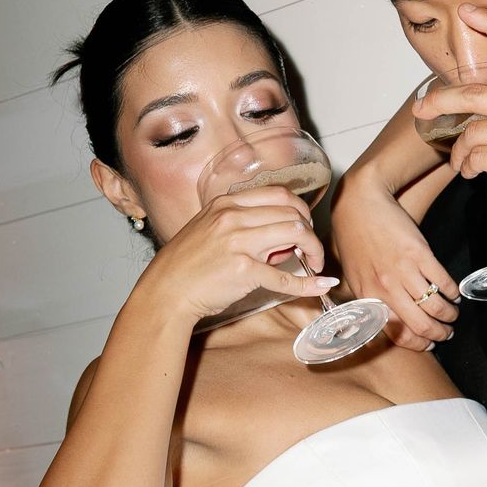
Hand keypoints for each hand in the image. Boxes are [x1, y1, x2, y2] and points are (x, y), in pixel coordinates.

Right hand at [146, 185, 334, 325]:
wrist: (165, 292)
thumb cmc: (186, 266)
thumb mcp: (209, 230)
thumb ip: (240, 226)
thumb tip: (279, 238)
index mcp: (226, 204)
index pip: (278, 194)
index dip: (300, 210)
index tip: (304, 226)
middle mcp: (233, 217)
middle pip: (292, 211)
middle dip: (311, 230)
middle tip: (313, 249)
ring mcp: (238, 242)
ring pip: (295, 233)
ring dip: (314, 250)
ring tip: (314, 264)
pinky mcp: (243, 270)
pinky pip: (285, 276)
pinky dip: (308, 283)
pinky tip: (320, 286)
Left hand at [334, 168, 459, 351]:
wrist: (360, 203)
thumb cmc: (354, 238)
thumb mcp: (355, 275)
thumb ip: (371, 299)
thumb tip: (390, 321)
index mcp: (369, 297)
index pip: (398, 334)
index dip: (418, 343)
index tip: (429, 342)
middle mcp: (386, 288)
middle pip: (421, 325)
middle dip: (439, 334)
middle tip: (447, 332)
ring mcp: (404, 271)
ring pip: (435, 307)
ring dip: (450, 315)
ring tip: (452, 313)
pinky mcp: (420, 253)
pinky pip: (443, 282)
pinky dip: (453, 292)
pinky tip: (454, 293)